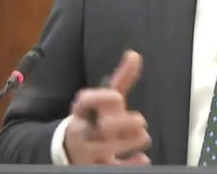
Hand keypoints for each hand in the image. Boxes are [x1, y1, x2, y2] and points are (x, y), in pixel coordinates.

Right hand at [64, 50, 151, 164]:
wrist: (73, 152)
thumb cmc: (95, 122)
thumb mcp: (105, 103)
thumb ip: (121, 80)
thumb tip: (135, 54)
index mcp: (83, 113)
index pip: (84, 101)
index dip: (100, 97)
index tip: (117, 96)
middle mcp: (83, 132)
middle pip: (102, 126)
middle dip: (124, 123)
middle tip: (140, 120)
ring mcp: (88, 153)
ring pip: (108, 148)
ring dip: (131, 141)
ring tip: (142, 137)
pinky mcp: (96, 168)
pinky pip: (114, 168)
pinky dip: (132, 164)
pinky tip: (142, 158)